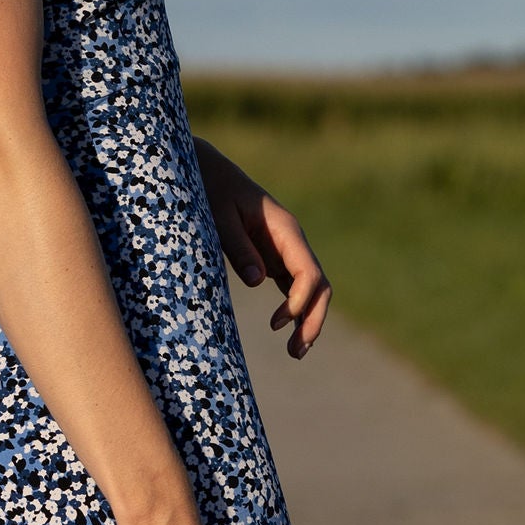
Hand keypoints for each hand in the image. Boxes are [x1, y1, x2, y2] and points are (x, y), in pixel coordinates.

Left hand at [195, 140, 331, 361]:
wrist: (206, 171)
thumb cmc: (210, 189)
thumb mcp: (218, 215)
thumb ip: (238, 245)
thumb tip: (258, 280)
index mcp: (285, 228)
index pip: (308, 271)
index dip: (299, 301)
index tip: (276, 323)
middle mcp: (291, 242)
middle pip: (318, 285)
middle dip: (312, 319)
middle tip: (295, 352)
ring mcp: (285, 251)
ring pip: (309, 290)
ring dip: (306, 320)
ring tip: (294, 353)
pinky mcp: (272, 259)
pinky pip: (292, 288)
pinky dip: (293, 310)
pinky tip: (285, 332)